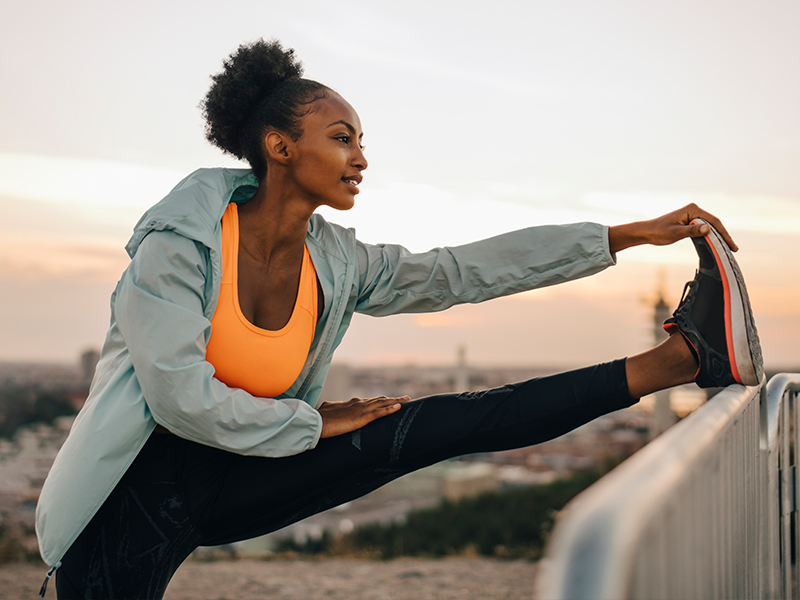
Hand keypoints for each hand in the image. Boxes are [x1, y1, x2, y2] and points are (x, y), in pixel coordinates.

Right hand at [317, 395, 411, 438]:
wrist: (318, 421)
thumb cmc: (321, 417)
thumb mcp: (328, 410)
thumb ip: (333, 408)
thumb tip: (330, 407)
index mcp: (352, 403)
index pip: (369, 401)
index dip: (379, 400)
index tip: (388, 400)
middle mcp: (359, 403)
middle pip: (379, 399)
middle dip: (392, 399)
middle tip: (404, 398)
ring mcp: (361, 409)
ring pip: (382, 403)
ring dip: (395, 401)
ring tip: (407, 399)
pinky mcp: (362, 417)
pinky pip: (379, 412)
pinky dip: (390, 409)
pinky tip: (399, 407)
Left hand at [608, 203, 737, 253]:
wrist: (647, 232)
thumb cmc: (658, 231)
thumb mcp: (675, 233)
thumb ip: (691, 231)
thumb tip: (708, 229)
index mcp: (692, 209)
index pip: (713, 222)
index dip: (724, 234)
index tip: (731, 245)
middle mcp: (694, 210)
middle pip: (714, 224)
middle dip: (724, 236)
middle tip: (733, 249)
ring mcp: (692, 215)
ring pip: (710, 226)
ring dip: (718, 237)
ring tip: (728, 248)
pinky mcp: (689, 221)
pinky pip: (703, 228)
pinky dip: (710, 236)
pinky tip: (716, 244)